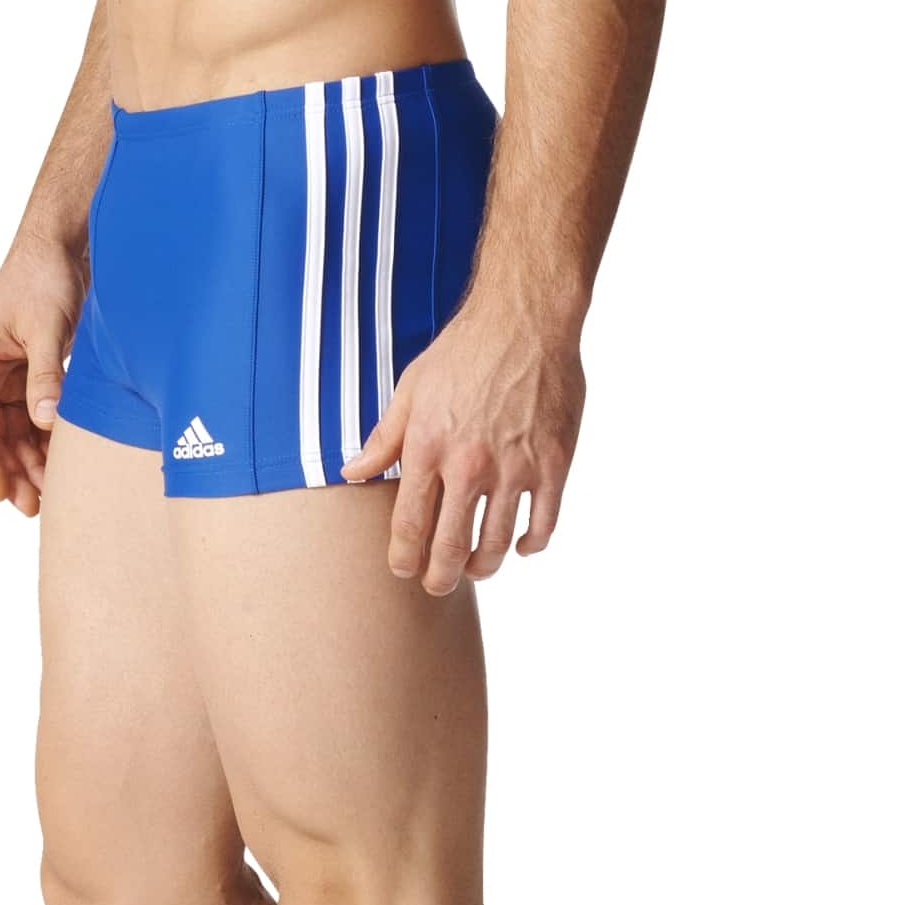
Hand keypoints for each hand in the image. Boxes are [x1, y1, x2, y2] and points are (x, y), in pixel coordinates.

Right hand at [0, 234, 84, 517]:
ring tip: (51, 493)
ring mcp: (9, 373)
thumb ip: (46, 377)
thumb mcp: (47, 329)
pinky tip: (63, 461)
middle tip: (34, 507)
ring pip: (14, 431)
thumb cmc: (45, 276)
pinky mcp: (33, 371)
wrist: (64, 242)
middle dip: (12, 471)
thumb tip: (45, 423)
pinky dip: (46, 439)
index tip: (2, 494)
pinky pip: (34, 416)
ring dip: (30, 461)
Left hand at [343, 291, 584, 594]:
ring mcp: (515, 468)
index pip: (409, 526)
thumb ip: (383, 439)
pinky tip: (520, 546)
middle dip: (439, 578)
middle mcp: (469, 465)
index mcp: (428, 449)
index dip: (404, 559)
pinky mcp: (553, 464)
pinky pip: (543, 524)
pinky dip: (530, 545)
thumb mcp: (411, 390)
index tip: (403, 570)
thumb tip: (352, 471)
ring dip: (482, 568)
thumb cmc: (465, 350)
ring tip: (475, 569)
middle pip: (449, 548)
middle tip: (437, 585)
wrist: (526, 318)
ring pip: (495, 545)